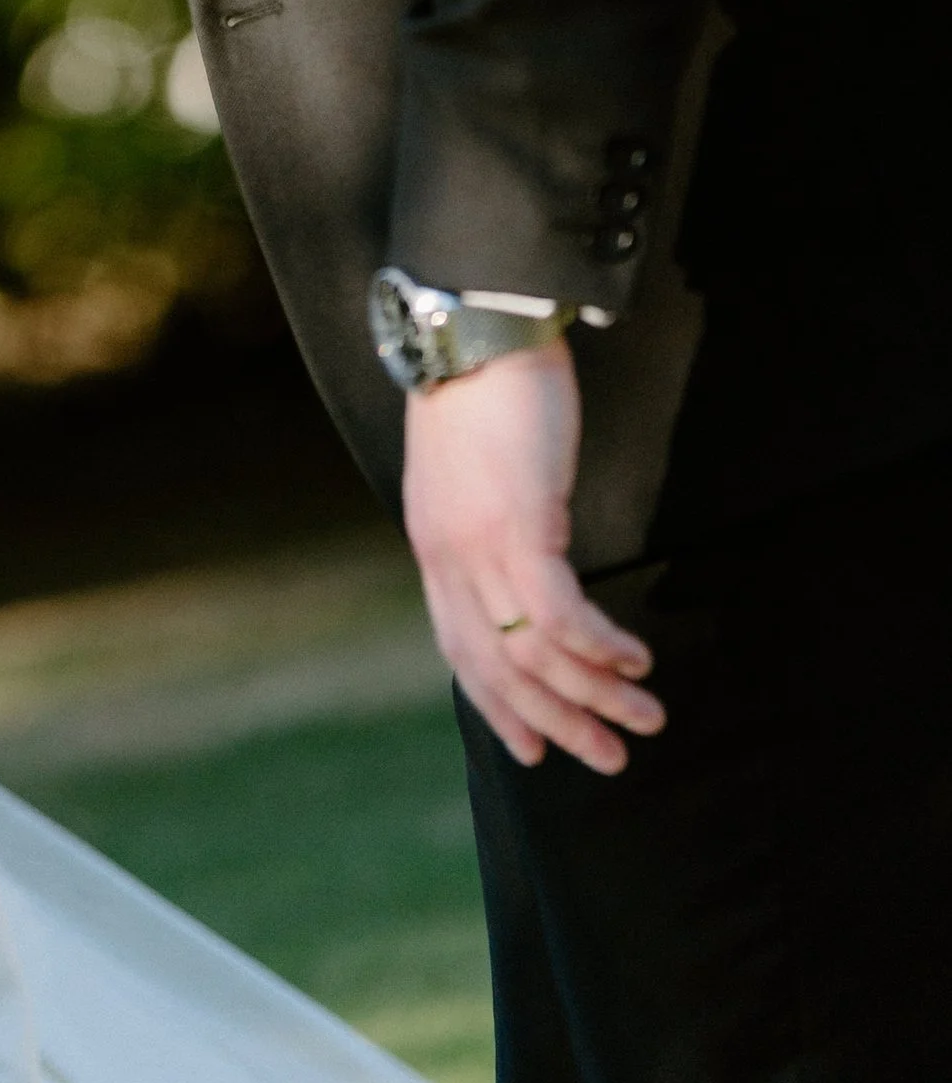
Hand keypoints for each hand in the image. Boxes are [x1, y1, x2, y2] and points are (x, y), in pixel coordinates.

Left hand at [402, 338, 663, 772]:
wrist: (473, 324)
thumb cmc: (484, 388)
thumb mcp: (475, 471)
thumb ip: (489, 524)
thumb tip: (525, 564)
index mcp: (435, 547)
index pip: (461, 651)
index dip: (500, 706)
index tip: (536, 751)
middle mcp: (448, 557)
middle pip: (499, 669)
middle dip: (558, 723)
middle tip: (612, 758)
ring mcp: (478, 545)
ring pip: (533, 653)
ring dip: (596, 695)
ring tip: (647, 718)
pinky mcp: (519, 525)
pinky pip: (560, 614)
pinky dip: (601, 648)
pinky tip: (637, 660)